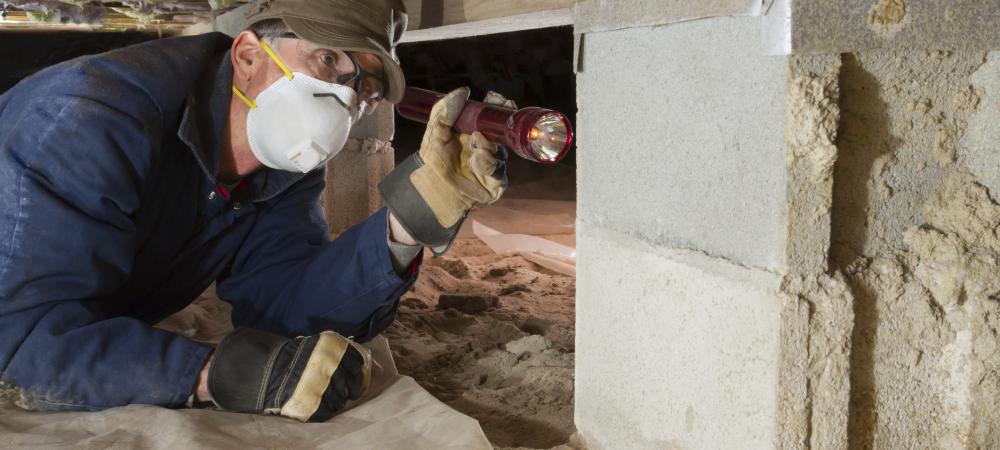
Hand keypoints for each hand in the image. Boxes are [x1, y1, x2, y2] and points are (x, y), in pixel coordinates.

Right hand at [205, 328, 370, 421]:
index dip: (360, 373)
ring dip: (340, 400)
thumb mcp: (315, 345)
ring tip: (331, 398)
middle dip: (353, 388)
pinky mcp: (316, 405)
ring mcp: (326, 387)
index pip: (358, 363)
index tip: (358, 378)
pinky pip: (329, 412)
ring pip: (342, 399)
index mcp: (335, 350)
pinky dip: (328, 410)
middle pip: (354, 383)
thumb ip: (334, 351)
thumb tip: (352, 360)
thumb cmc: (292, 357)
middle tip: (350, 392)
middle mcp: (334, 367)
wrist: (268, 371)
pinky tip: (323, 407)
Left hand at [379, 87, 508, 253]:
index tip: (496, 98)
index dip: (497, 107)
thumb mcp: (435, 131)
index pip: (492, 117)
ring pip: (501, 151)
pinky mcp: (495, 182)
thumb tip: (463, 91)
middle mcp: (487, 148)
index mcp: (475, 133)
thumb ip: (445, 110)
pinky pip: (498, 170)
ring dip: (489, 145)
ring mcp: (492, 165)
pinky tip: (476, 160)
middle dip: (502, 124)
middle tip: (496, 120)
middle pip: (504, 133)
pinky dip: (488, 162)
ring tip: (476, 142)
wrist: (431, 187)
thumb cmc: (433, 160)